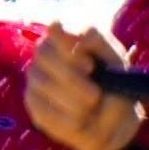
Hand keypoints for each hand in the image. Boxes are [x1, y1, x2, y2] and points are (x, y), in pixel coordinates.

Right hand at [21, 23, 143, 149]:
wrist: (112, 119)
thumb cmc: (114, 85)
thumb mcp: (116, 63)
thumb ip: (101, 45)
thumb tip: (83, 36)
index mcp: (68, 37)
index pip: (56, 28)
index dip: (67, 43)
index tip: (89, 66)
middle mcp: (46, 53)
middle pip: (44, 53)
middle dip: (72, 77)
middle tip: (95, 95)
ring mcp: (35, 76)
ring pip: (43, 83)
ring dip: (72, 101)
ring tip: (92, 108)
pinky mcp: (32, 101)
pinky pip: (42, 108)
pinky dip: (65, 118)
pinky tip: (80, 121)